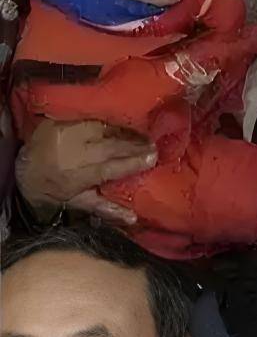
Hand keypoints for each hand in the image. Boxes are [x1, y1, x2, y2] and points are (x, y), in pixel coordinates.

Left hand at [15, 120, 155, 224]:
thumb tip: (134, 217)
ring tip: (141, 133)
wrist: (23, 171)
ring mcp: (63, 134)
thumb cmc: (55, 190)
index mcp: (74, 177)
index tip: (152, 159)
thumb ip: (105, 209)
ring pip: (101, 130)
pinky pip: (89, 119)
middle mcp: (69, 154)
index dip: (132, 163)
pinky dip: (107, 122)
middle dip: (134, 145)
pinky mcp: (59, 120)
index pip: (109, 169)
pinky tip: (121, 123)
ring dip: (124, 131)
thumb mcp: (77, 203)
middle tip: (153, 143)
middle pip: (109, 147)